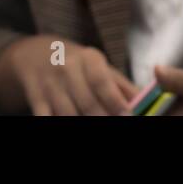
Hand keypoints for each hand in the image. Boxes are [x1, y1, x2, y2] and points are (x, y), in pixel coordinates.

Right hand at [0, 35, 137, 115]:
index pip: (101, 81)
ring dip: (81, 123)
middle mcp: (67, 69)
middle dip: (102, 119)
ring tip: (97, 130)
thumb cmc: (76, 64)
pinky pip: (45, 117)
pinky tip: (72, 124)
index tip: (128, 116)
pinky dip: (56, 123)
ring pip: (67, 114)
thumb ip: (122, 86)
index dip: (115, 102)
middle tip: (118, 126)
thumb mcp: (99, 66)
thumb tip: (148, 105)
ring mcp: (49, 85)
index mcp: (88, 59)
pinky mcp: (35, 99)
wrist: (34, 54)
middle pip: (87, 103)